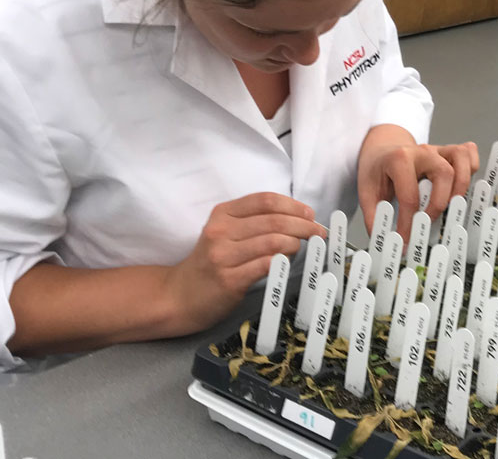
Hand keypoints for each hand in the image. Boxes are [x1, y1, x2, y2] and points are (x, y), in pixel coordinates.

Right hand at [164, 192, 325, 334]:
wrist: (178, 296)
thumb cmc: (209, 264)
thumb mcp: (223, 234)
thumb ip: (252, 223)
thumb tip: (296, 220)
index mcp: (222, 214)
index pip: (264, 200)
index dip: (292, 205)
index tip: (309, 214)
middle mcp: (221, 231)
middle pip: (273, 220)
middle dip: (303, 225)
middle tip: (318, 232)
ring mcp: (223, 256)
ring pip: (272, 241)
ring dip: (296, 243)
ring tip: (304, 247)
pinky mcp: (229, 280)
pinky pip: (265, 265)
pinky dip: (283, 261)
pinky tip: (289, 262)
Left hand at [358, 125, 479, 241]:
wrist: (382, 148)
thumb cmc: (378, 170)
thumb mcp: (367, 191)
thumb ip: (374, 216)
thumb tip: (385, 240)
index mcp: (399, 159)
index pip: (410, 195)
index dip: (408, 222)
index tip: (406, 239)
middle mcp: (422, 151)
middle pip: (444, 173)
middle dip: (439, 203)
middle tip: (429, 222)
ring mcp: (438, 149)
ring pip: (462, 159)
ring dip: (461, 185)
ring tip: (451, 206)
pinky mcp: (448, 151)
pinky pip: (469, 153)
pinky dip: (471, 169)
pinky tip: (460, 186)